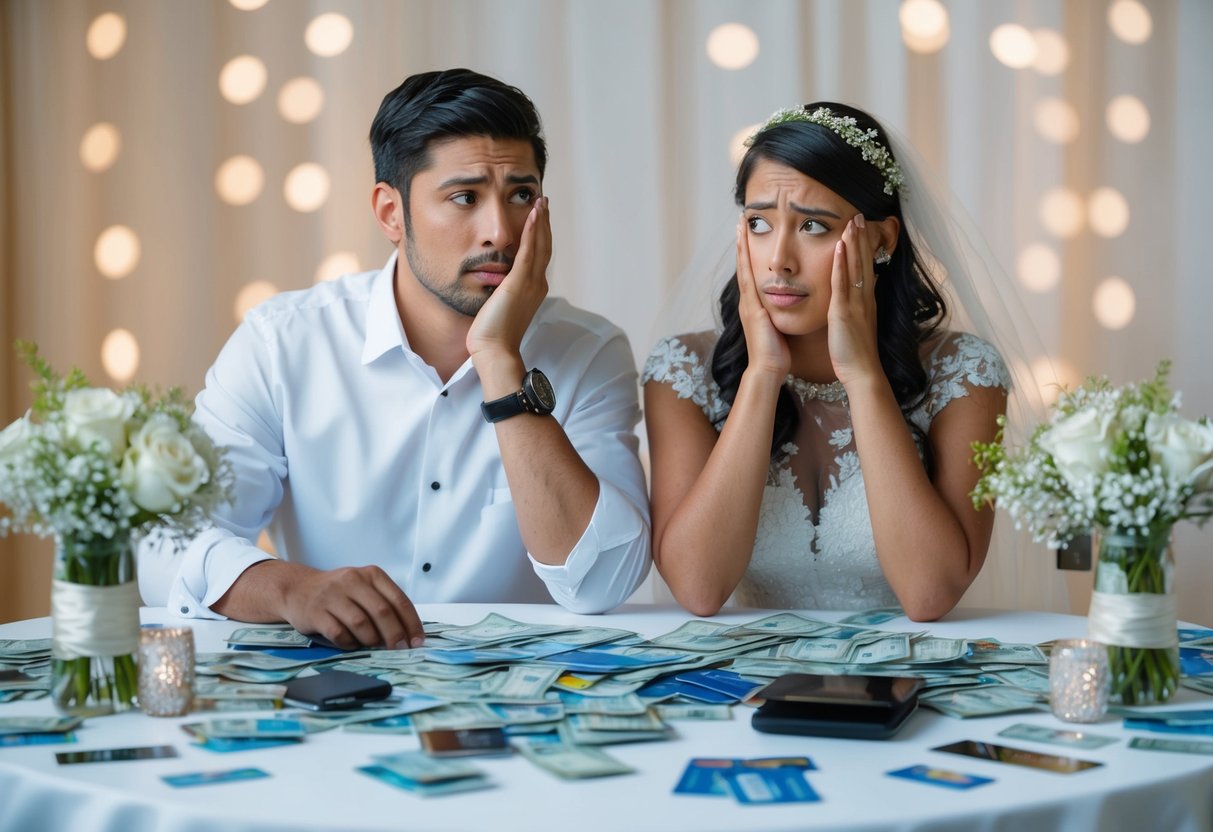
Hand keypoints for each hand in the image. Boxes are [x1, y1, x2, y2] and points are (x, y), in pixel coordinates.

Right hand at [279, 565, 423, 649]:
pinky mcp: (316, 612)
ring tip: (372, 645)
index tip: (417, 641)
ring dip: (371, 640)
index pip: (399, 599)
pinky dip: (349, 643)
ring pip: (361, 623)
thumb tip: (407, 634)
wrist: (298, 588)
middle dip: (394, 635)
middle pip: (382, 612)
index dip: (411, 623)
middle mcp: (353, 580)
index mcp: (371, 574)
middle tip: (399, 649)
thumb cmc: (339, 592)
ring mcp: (333, 595)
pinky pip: (339, 633)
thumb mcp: (364, 588)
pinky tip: (351, 643)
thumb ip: (384, 604)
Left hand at [466, 196, 552, 361]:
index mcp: (534, 289)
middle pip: (545, 246)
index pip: (540, 255)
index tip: (538, 216)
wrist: (494, 350)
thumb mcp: (499, 306)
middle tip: (544, 201)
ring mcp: (531, 283)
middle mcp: (537, 284)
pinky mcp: (519, 283)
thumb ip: (502, 291)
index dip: (541, 234)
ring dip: (541, 221)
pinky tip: (533, 215)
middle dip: (545, 222)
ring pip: (540, 245)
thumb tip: (494, 281)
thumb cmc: (492, 335)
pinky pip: (528, 251)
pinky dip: (532, 231)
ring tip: (541, 201)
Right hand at [736, 219, 789, 379]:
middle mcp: (748, 302)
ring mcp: (747, 303)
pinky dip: (745, 259)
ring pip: (743, 267)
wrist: (768, 369)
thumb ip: (778, 317)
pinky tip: (746, 244)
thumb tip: (784, 310)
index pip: (752, 275)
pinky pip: (747, 277)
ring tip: (740, 225)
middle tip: (741, 222)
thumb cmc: (776, 354)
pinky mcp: (751, 307)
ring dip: (741, 245)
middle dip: (742, 244)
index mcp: (755, 307)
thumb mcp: (777, 329)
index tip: (750, 236)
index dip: (750, 255)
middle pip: (744, 266)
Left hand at [828, 215, 881, 386]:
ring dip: (854, 242)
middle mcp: (864, 298)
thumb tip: (851, 298)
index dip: (863, 247)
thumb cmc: (855, 353)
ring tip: (852, 221)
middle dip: (861, 237)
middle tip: (859, 215)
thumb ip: (854, 309)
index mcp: (865, 301)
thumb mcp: (855, 325)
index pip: (865, 267)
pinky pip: (843, 283)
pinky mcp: (844, 311)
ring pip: (856, 267)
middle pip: (863, 261)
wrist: (862, 372)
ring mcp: (856, 303)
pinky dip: (842, 263)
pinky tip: (841, 246)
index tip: (860, 228)